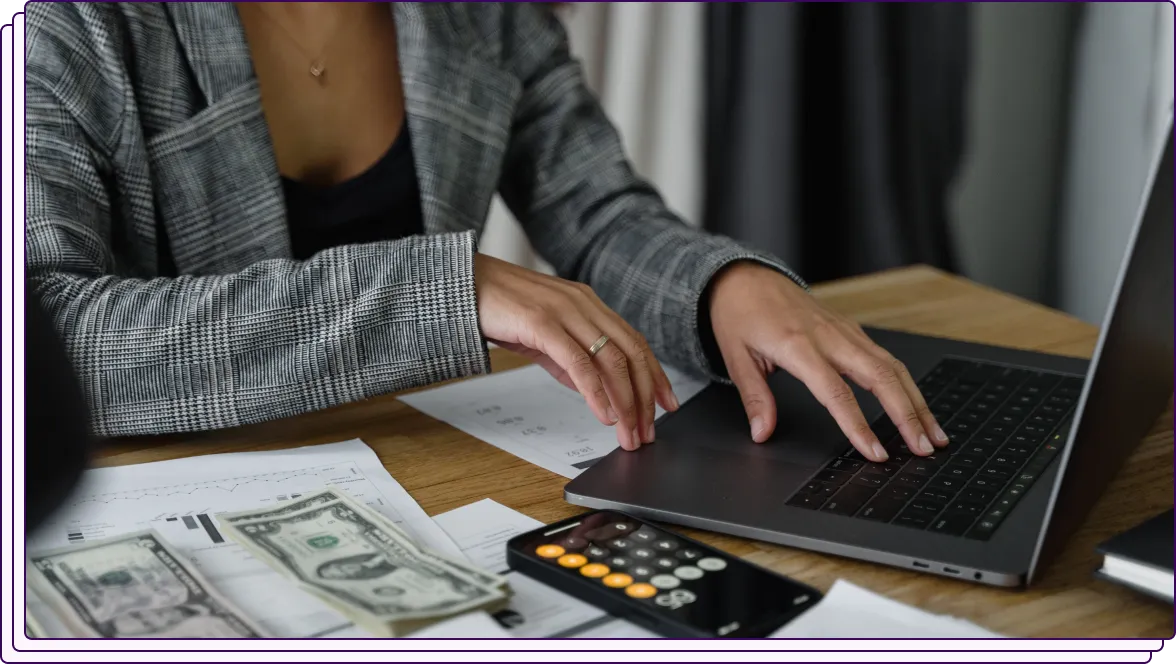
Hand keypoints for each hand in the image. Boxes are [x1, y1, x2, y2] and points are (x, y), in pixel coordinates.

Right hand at [474, 254, 678, 450]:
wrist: (461, 285)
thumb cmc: (500, 307)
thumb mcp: (544, 335)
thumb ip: (569, 359)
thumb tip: (592, 389)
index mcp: (588, 304)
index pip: (634, 342)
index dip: (655, 375)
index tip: (667, 403)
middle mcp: (584, 304)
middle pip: (631, 353)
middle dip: (645, 396)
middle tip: (649, 430)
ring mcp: (565, 312)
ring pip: (611, 360)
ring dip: (625, 401)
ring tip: (629, 431)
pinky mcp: (543, 323)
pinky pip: (579, 363)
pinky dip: (596, 392)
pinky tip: (603, 414)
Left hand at [707, 262, 947, 461]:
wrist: (746, 276)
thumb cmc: (739, 314)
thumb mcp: (735, 357)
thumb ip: (754, 398)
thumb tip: (762, 433)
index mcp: (798, 345)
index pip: (836, 393)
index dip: (858, 426)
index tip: (875, 453)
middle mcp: (829, 336)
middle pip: (881, 377)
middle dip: (907, 415)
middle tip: (923, 448)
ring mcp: (845, 331)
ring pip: (892, 366)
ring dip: (917, 401)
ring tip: (933, 434)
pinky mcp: (851, 329)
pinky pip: (886, 358)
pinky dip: (906, 384)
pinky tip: (916, 405)